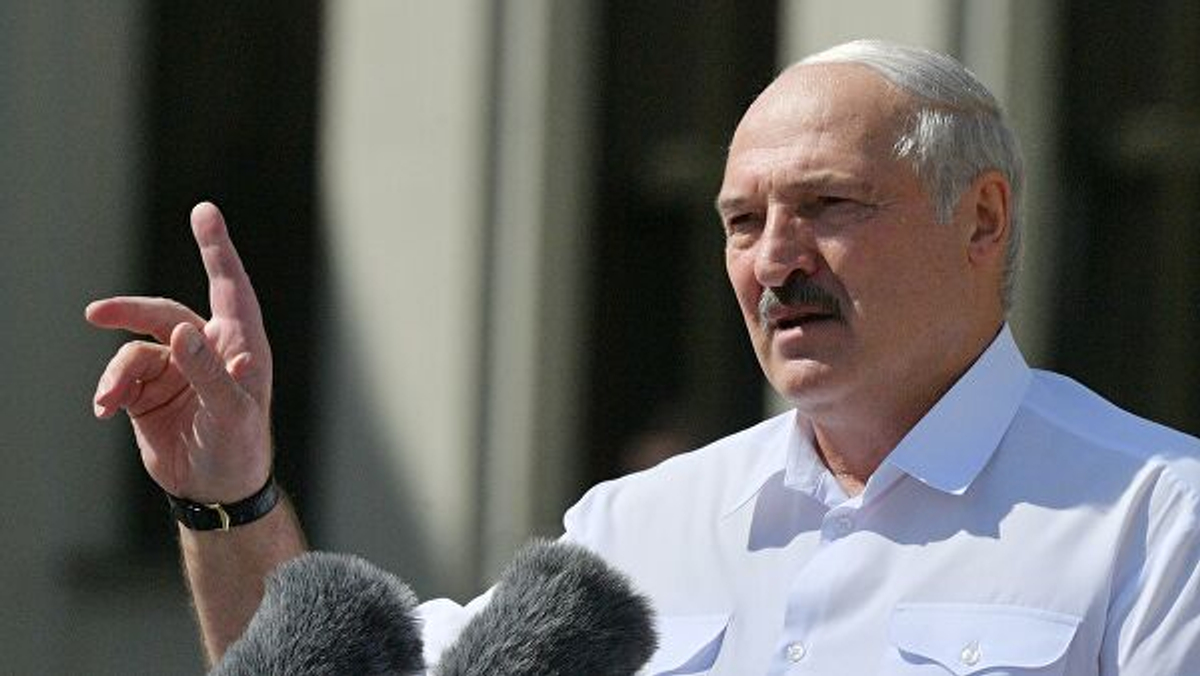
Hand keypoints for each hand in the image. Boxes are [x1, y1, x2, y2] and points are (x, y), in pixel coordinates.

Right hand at [87, 202, 272, 502]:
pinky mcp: (148, 392)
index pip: (228, 285)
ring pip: (134, 351)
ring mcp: (175, 369)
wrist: (213, 490)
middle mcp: (206, 348)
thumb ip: (208, 371)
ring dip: (115, 374)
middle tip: (97, 314)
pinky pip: (119, 377)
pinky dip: (109, 390)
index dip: (216, 248)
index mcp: (240, 342)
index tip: (204, 211)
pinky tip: (102, 409)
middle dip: (130, 312)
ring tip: (106, 401)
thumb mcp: (230, 412)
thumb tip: (181, 333)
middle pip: (163, 314)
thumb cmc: (239, 447)